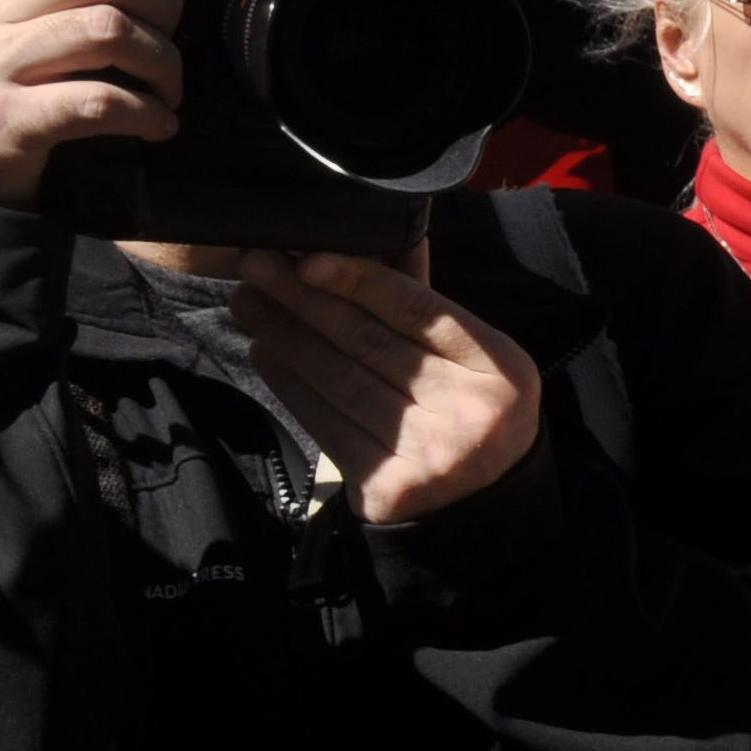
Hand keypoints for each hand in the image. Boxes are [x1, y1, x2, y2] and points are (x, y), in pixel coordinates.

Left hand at [234, 246, 543, 522]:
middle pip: (371, 343)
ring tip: (251, 305)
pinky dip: (291, 385)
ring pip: (341, 381)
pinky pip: (326, 425)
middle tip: (257, 268)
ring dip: (287, 338)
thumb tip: (375, 242)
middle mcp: (468, 410)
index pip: (420, 311)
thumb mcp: (475, 359)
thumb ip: (426, 306)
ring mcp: (428, 453)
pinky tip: (268, 355)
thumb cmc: (473, 412)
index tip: (308, 258)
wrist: (485, 508)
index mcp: (499, 367)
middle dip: (305, 300)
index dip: (361, 280)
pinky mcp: (387, 487)